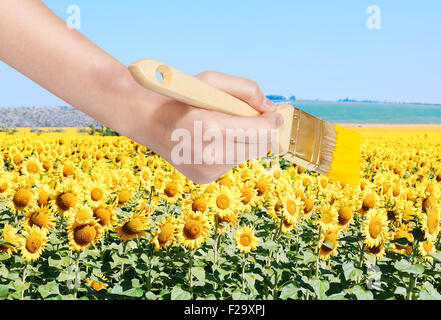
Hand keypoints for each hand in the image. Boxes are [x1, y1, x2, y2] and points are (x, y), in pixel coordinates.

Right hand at [129, 71, 283, 183]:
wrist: (149, 121)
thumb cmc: (181, 97)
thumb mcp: (211, 80)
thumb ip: (245, 89)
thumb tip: (270, 108)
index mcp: (211, 127)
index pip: (260, 131)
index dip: (273, 123)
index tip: (277, 116)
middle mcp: (211, 154)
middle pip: (259, 147)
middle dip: (263, 132)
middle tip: (259, 120)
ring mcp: (207, 170)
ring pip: (246, 155)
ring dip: (245, 141)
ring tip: (223, 128)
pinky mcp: (205, 178)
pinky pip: (231, 163)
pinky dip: (230, 151)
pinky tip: (212, 142)